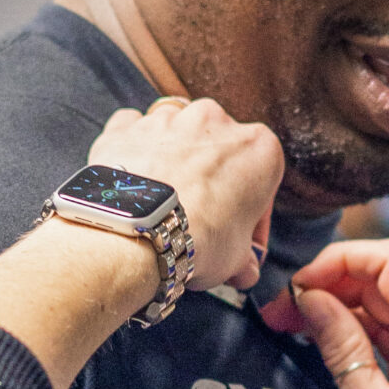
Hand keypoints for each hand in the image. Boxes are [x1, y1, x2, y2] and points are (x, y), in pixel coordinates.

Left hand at [89, 100, 282, 293]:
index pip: (262, 181)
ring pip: (176, 135)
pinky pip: (134, 133)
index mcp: (258, 147)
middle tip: (201, 222)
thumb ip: (243, 258)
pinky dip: (135, 152)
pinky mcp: (127, 126)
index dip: (251, 215)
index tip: (240, 235)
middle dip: (212, 181)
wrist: (136, 232)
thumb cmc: (196, 239)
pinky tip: (135, 184)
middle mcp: (215, 121)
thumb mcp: (236, 259)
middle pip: (218, 152)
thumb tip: (243, 270)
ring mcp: (168, 119)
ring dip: (173, 162)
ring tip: (163, 205)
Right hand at [266, 238, 388, 388]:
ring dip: (344, 309)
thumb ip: (340, 345)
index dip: (337, 261)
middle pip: (388, 280)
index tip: (296, 288)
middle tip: (281, 313)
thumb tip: (309, 298)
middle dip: (331, 286)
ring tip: (294, 328)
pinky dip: (366, 332)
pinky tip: (330, 345)